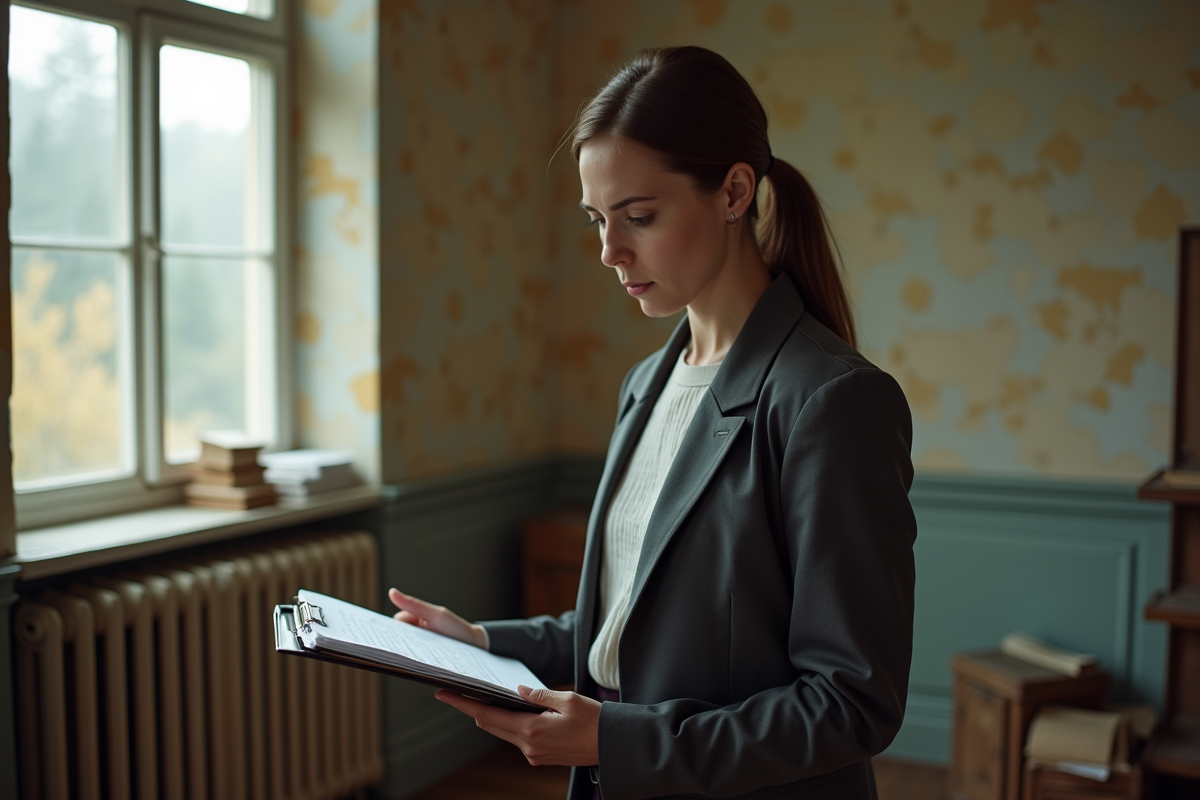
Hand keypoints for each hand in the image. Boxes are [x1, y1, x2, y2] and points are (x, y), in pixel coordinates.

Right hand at [387, 587, 487, 649]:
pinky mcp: (426, 658)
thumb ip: (414, 605)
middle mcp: (418, 631)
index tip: (395, 634)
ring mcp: (422, 644)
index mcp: (417, 618)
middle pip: (401, 634)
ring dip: (408, 650)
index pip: (398, 621)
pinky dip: (414, 658)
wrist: (475, 646)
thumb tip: (392, 592)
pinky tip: (419, 661)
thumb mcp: (435, 615)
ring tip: (417, 653)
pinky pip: (414, 658)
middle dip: (401, 640)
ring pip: (406, 647)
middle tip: (410, 645)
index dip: (395, 628)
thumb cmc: (455, 627)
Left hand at [436, 686, 600, 765]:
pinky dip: (509, 724)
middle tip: (456, 692)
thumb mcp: (566, 699)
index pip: (487, 715)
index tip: (444, 694)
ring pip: (502, 732)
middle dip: (472, 708)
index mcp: (532, 730)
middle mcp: (528, 747)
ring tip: (482, 697)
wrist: (612, 745)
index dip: (463, 704)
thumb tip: (516, 690)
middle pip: (489, 725)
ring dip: (492, 716)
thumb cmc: (594, 719)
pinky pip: (517, 738)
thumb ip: (537, 695)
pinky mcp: (540, 757)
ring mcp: (533, 755)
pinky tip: (511, 711)